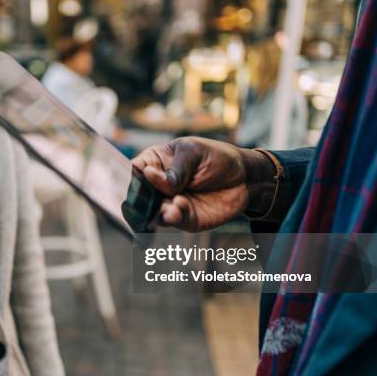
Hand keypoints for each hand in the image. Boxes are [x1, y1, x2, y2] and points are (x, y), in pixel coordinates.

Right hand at [132, 137, 274, 231]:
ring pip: (150, 214)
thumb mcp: (194, 153)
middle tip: (149, 204)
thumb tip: (149, 175)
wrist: (245, 179)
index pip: (133, 172)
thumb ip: (174, 169)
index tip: (137, 185)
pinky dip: (172, 218)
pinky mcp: (182, 219)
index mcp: (154, 162)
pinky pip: (171, 222)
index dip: (131, 180)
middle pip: (137, 197)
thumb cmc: (216, 158)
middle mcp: (157, 185)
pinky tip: (178, 210)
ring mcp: (167, 203)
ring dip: (157, 213)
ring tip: (170, 209)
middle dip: (140, 204)